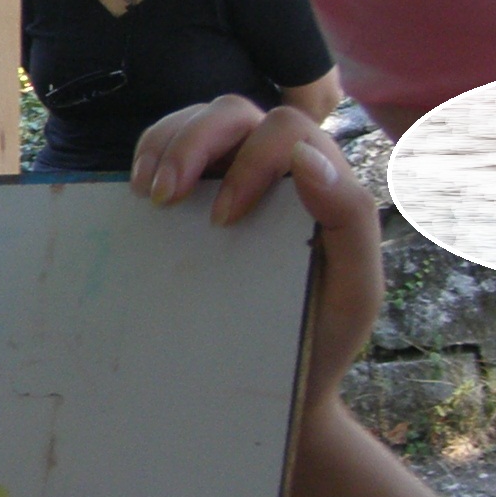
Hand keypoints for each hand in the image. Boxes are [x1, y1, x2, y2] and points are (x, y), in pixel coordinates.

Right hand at [126, 96, 381, 411]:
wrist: (282, 384)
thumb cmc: (321, 337)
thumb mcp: (355, 290)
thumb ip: (349, 220)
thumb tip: (306, 158)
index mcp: (320, 182)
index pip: (287, 130)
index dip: (251, 161)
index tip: (223, 220)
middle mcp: (277, 168)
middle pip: (234, 112)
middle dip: (191, 141)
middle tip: (163, 194)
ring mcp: (232, 175)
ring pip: (199, 118)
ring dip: (165, 143)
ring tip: (146, 193)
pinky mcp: (196, 193)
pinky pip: (170, 144)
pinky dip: (150, 152)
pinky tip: (140, 190)